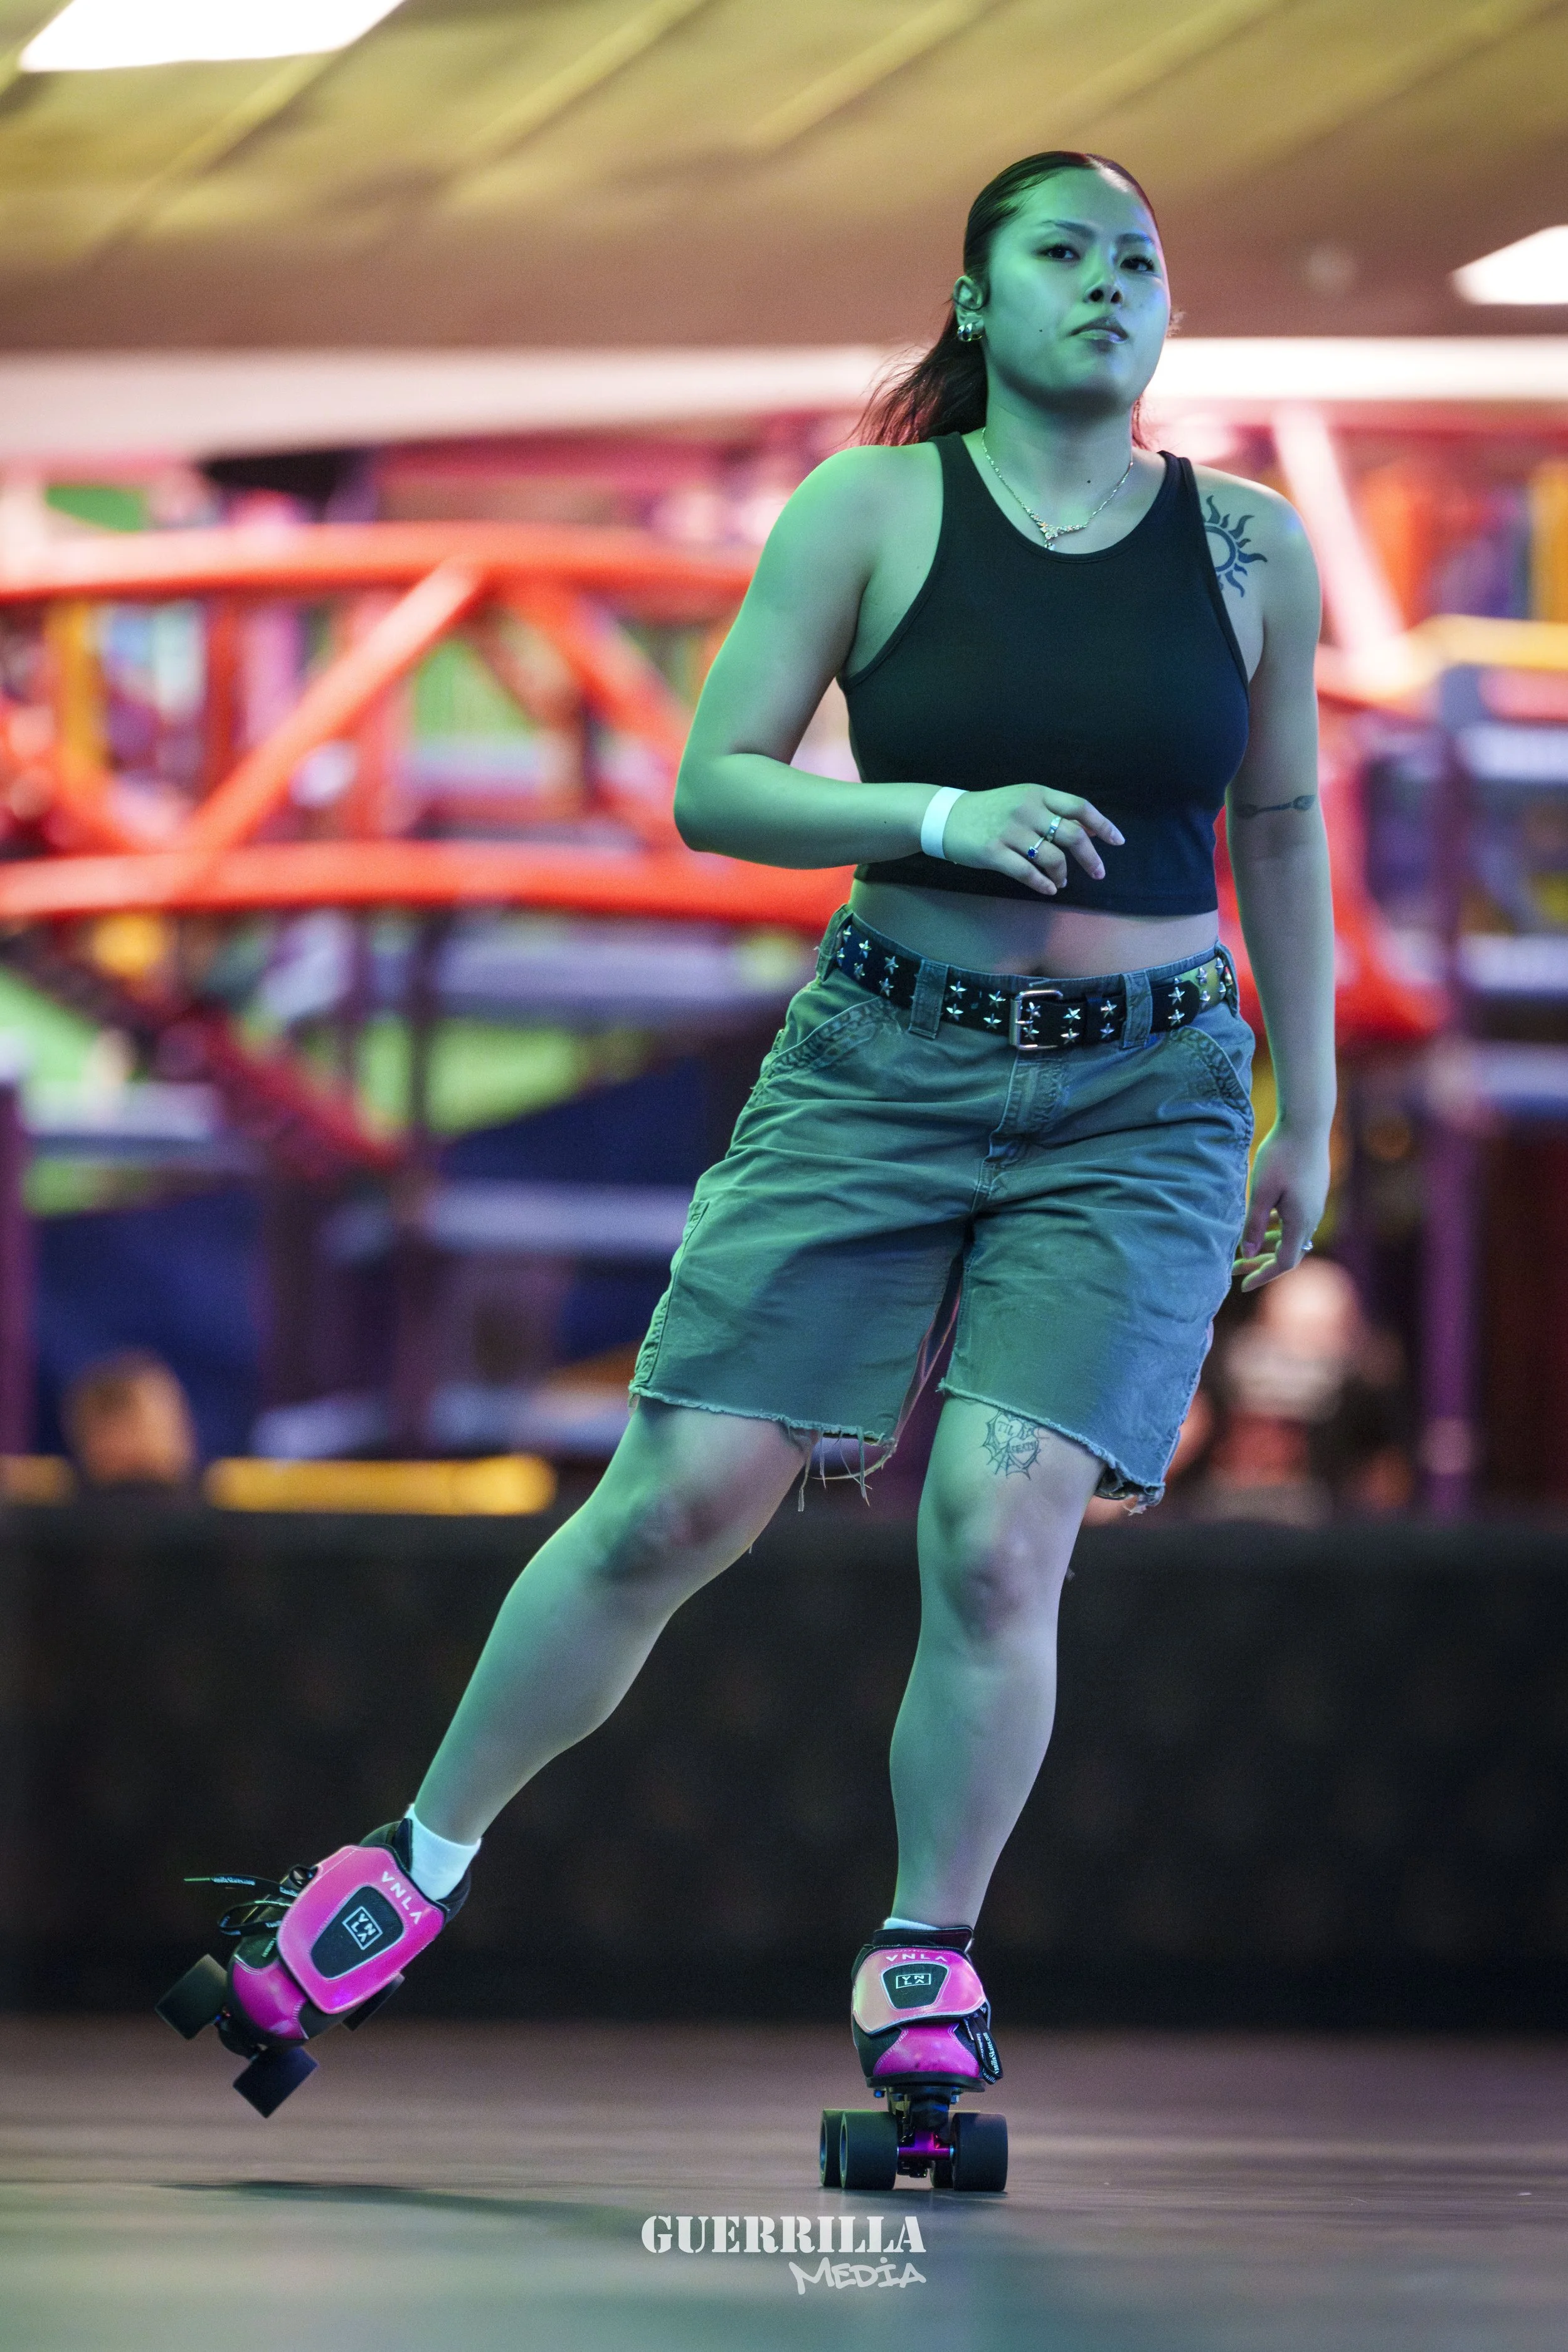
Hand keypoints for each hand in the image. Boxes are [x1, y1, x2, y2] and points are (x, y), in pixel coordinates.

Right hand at [938, 784, 1122, 896]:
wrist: (947, 817)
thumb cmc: (990, 811)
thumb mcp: (1022, 800)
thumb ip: (1054, 812)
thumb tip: (1090, 829)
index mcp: (1037, 793)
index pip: (1079, 807)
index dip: (1102, 825)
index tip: (1117, 842)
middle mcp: (1027, 809)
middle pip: (1072, 835)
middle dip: (1091, 858)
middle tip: (1099, 873)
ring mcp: (1010, 831)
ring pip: (1052, 857)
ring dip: (1063, 874)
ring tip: (1062, 881)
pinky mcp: (994, 852)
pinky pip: (1028, 873)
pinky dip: (1043, 884)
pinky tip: (1048, 889)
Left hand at [1234, 1121, 1330, 1290]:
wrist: (1306, 1124)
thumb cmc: (1281, 1155)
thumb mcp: (1260, 1191)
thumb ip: (1254, 1224)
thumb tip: (1246, 1254)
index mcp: (1300, 1221)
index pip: (1284, 1262)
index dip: (1263, 1275)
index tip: (1243, 1284)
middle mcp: (1312, 1218)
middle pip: (1288, 1253)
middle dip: (1261, 1264)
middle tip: (1234, 1270)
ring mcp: (1314, 1205)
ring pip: (1291, 1236)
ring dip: (1268, 1246)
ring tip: (1243, 1250)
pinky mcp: (1312, 1193)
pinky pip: (1294, 1221)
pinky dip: (1277, 1229)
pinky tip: (1260, 1224)